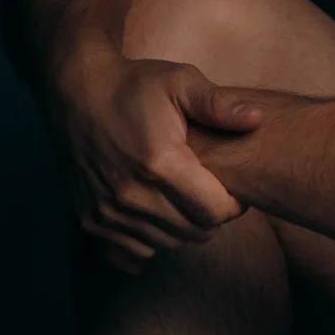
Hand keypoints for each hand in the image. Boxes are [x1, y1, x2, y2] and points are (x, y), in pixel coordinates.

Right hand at [52, 55, 263, 274]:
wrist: (76, 92)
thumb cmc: (134, 86)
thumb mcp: (180, 82)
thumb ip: (220, 105)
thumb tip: (257, 119)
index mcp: (160, 162)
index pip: (215, 212)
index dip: (232, 203)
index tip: (230, 186)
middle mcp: (132, 194)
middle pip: (194, 232)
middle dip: (209, 215)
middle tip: (207, 189)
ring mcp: (108, 211)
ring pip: (166, 245)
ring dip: (181, 228)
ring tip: (181, 197)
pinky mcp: (90, 221)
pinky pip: (133, 252)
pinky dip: (149, 240)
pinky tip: (154, 215)